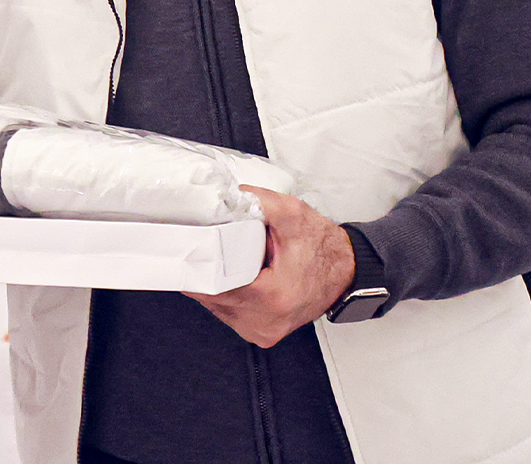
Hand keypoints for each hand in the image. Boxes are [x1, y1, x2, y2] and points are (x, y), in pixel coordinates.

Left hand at [183, 186, 354, 348]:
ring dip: (210, 287)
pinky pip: (229, 315)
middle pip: (211, 299)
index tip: (184, 252)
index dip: (197, 267)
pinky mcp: (263, 333)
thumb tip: (229, 197)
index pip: (214, 286)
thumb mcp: (292, 214)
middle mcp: (267, 320)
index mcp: (273, 295)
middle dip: (200, 273)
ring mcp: (264, 330)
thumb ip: (259, 201)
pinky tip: (226, 278)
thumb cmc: (322, 247)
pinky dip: (223, 297)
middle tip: (193, 251)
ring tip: (212, 262)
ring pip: (216, 309)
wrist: (345, 268)